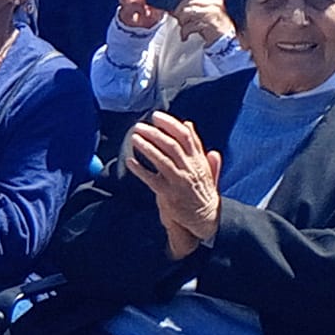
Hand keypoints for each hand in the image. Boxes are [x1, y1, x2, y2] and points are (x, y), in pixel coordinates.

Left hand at [128, 111, 222, 250]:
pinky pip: (151, 179)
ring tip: (134, 138)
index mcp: (199, 160)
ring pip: (162, 160)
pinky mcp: (169, 195)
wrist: (205, 218)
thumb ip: (196, 146)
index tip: (156, 116)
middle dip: (155, 133)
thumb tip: (188, 124)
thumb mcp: (204, 166)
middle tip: (139, 126)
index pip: (186, 136)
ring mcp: (180, 181)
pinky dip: (140, 169)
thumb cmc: (201, 190)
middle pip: (172, 145)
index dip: (170, 124)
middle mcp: (190, 169)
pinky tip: (129, 161)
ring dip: (146, 147)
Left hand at [173, 0, 232, 46]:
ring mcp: (211, 13)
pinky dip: (185, 32)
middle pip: (187, 3)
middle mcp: (214, 4)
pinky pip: (188, 26)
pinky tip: (187, 35)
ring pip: (186, 15)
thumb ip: (198, 2)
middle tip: (182, 22)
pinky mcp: (208, 24)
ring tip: (187, 29)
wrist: (227, 43)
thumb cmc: (217, 27)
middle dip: (180, 14)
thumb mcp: (210, 11)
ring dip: (183, 24)